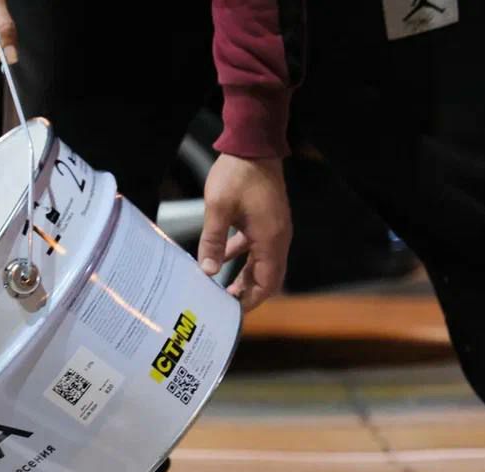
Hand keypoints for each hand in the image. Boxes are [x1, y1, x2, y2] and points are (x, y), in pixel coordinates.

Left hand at [197, 154, 291, 311]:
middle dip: (248, 293)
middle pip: (267, 276)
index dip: (252, 301)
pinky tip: (222, 260)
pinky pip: (256, 246)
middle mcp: (277, 237)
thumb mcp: (218, 209)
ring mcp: (273, 228)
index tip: (233, 312)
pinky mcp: (266, 219)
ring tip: (223, 289)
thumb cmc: (238, 174)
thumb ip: (212, 242)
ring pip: (261, 262)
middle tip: (226, 306)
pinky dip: (242, 256)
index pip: (268, 282)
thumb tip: (207, 271)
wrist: (253, 145)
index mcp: (271, 239)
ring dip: (244, 276)